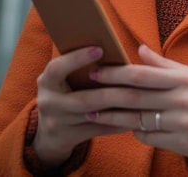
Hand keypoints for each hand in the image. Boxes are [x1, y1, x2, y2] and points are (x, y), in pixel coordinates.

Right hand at [31, 46, 131, 164]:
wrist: (48, 133)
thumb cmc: (63, 94)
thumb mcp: (61, 80)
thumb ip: (77, 67)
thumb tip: (110, 51)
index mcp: (46, 82)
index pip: (57, 69)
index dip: (77, 59)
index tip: (99, 49)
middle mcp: (49, 102)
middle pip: (84, 99)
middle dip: (111, 91)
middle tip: (134, 82)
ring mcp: (59, 122)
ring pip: (94, 116)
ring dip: (120, 109)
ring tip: (140, 100)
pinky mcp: (70, 137)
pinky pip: (99, 130)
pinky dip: (118, 123)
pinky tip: (134, 117)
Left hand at [83, 44, 187, 165]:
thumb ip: (163, 65)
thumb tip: (139, 48)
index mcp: (183, 79)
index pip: (141, 74)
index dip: (115, 73)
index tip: (94, 71)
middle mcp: (181, 100)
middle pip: (134, 97)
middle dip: (105, 95)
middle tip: (84, 93)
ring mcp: (179, 122)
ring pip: (136, 119)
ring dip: (111, 116)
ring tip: (91, 112)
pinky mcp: (177, 142)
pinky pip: (146, 136)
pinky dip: (132, 131)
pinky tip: (120, 126)